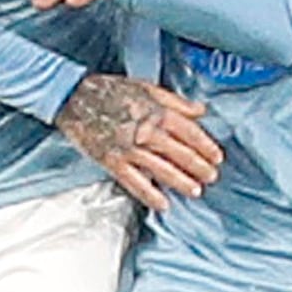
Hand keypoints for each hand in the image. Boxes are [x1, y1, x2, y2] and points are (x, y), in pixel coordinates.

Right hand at [60, 71, 219, 206]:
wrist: (74, 97)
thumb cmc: (111, 90)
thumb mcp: (146, 86)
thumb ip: (175, 101)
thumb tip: (201, 110)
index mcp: (156, 111)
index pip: (189, 132)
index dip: (206, 146)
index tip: (217, 157)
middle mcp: (145, 131)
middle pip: (180, 153)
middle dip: (199, 167)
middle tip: (211, 178)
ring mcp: (128, 148)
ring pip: (162, 169)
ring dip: (181, 182)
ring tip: (195, 191)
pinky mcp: (112, 161)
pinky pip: (134, 182)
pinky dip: (149, 194)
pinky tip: (163, 204)